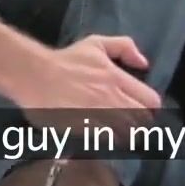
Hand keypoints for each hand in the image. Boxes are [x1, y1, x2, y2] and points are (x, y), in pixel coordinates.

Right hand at [10, 35, 161, 138]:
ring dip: (124, 134)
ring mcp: (96, 117)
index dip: (149, 106)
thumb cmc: (66, 60)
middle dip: (140, 123)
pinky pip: (105, 142)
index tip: (142, 108)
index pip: (150, 101)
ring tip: (116, 131)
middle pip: (141, 121)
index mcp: (116, 78)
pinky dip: (107, 142)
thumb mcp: (96, 43)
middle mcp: (110, 99)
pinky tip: (101, 137)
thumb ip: (124, 47)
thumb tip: (144, 64)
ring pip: (125, 134)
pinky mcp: (82, 130)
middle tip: (131, 122)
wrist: (34, 74)